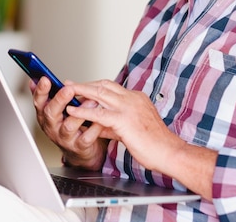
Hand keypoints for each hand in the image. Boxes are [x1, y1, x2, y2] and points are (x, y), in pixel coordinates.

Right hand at [32, 76, 107, 169]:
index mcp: (45, 114)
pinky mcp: (79, 146)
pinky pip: (86, 137)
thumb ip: (48, 95)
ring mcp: (65, 138)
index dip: (41, 91)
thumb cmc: (67, 125)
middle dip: (59, 100)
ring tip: (92, 101)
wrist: (79, 150)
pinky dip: (94, 127)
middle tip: (68, 89)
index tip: (46, 79)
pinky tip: (100, 119)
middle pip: (51, 113)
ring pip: (69, 125)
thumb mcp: (55, 109)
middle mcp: (52, 126)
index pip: (38, 101)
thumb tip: (35, 79)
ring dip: (80, 112)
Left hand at [64, 79, 181, 171]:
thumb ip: (113, 125)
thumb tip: (98, 125)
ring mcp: (128, 107)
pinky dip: (83, 110)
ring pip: (100, 93)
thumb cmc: (154, 144)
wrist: (169, 152)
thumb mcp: (131, 129)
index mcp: (136, 99)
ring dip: (80, 91)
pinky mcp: (124, 120)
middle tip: (69, 83)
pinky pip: (99, 113)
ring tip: (66, 91)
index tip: (82, 86)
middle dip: (84, 84)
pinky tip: (73, 110)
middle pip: (103, 85)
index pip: (111, 87)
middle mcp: (132, 99)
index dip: (94, 86)